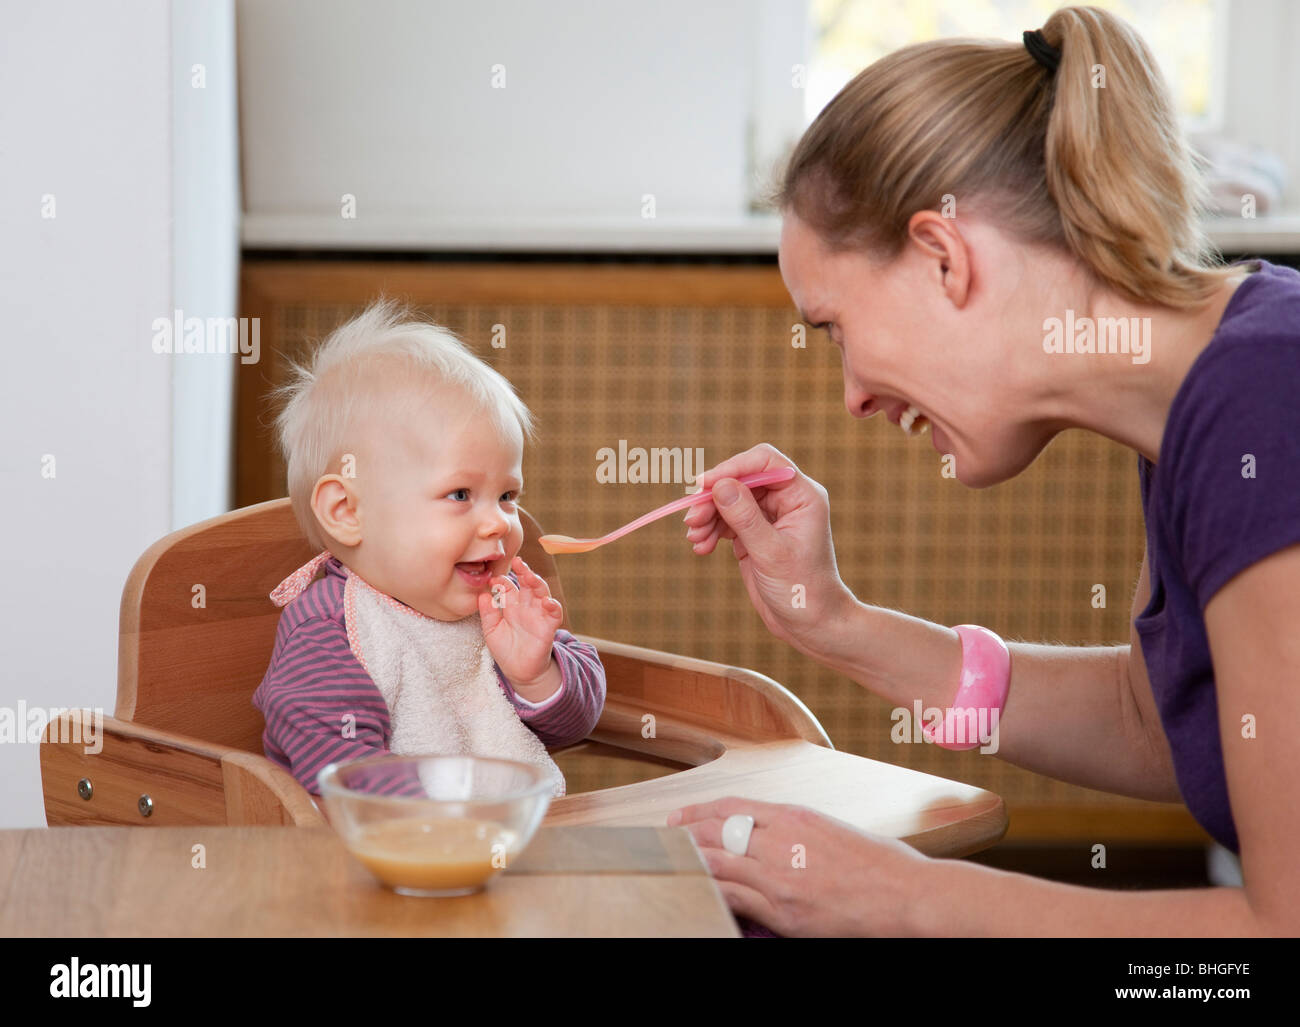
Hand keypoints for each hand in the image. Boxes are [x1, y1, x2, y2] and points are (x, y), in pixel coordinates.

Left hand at [478, 556, 563, 685]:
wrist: (519, 671)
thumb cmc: (505, 649)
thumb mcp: (491, 631)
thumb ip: (488, 614)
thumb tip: (482, 595)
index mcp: (512, 605)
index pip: (509, 586)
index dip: (502, 580)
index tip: (493, 578)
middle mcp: (526, 606)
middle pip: (527, 583)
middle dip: (523, 571)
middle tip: (516, 562)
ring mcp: (538, 615)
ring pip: (542, 593)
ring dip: (537, 582)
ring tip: (530, 576)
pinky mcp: (548, 627)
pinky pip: (554, 614)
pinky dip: (553, 606)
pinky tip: (548, 602)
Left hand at [667, 797, 933, 936]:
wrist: (909, 896)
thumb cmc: (883, 866)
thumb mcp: (835, 831)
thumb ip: (799, 831)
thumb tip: (772, 837)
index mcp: (797, 816)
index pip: (733, 807)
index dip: (699, 811)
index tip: (680, 816)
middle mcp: (783, 841)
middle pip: (717, 831)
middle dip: (686, 835)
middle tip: (664, 840)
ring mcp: (781, 877)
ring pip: (719, 862)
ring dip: (691, 861)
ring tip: (671, 863)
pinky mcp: (786, 911)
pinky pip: (735, 897)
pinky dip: (711, 891)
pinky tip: (696, 890)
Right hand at [683, 443, 854, 656]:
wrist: (811, 625)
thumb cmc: (802, 590)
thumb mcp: (771, 553)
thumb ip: (745, 518)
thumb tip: (719, 485)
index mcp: (802, 496)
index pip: (764, 462)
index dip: (732, 468)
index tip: (704, 484)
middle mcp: (786, 501)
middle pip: (741, 480)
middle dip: (713, 498)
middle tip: (691, 520)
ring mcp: (768, 517)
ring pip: (729, 500)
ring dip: (707, 517)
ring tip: (695, 539)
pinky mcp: (754, 535)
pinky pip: (726, 521)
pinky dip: (710, 531)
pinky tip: (700, 548)